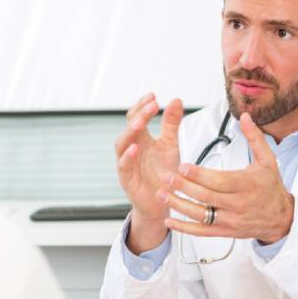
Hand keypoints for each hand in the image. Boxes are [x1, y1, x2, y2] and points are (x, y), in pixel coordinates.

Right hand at [115, 94, 182, 252]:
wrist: (162, 202)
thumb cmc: (163, 173)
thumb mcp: (171, 145)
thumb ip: (171, 124)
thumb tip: (176, 100)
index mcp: (142, 138)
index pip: (136, 116)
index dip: (142, 106)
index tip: (153, 96)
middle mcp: (132, 148)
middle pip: (130, 127)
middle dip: (139, 114)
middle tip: (151, 105)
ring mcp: (127, 162)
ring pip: (121, 144)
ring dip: (130, 132)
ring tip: (140, 122)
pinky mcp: (126, 178)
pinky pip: (123, 165)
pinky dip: (128, 156)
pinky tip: (135, 148)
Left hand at [161, 112, 293, 244]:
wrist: (281, 218)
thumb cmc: (271, 187)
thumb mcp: (267, 160)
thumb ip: (254, 138)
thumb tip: (245, 116)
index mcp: (246, 185)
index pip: (219, 180)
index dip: (199, 174)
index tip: (182, 165)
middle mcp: (237, 204)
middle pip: (206, 196)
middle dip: (183, 186)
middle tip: (165, 176)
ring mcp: (230, 220)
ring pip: (200, 214)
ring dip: (178, 205)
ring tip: (161, 194)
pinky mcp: (224, 231)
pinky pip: (201, 231)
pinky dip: (184, 228)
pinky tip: (169, 221)